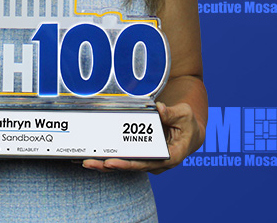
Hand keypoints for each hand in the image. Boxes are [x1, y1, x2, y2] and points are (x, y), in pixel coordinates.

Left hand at [81, 102, 203, 174]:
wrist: (191, 133)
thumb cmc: (188, 124)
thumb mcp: (184, 115)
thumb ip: (172, 113)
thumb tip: (159, 109)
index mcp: (171, 157)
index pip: (146, 163)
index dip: (128, 164)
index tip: (112, 163)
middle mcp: (157, 164)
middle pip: (130, 167)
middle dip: (109, 166)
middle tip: (89, 163)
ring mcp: (149, 162)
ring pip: (125, 166)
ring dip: (105, 165)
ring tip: (85, 162)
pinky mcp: (142, 157)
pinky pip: (124, 160)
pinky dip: (109, 159)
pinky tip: (92, 157)